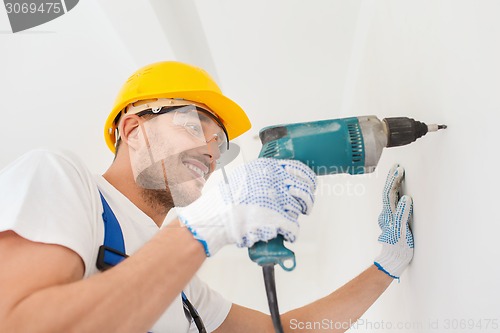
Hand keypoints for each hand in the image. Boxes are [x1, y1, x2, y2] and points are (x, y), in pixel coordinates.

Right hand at [176, 158, 316, 255]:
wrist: (215, 217)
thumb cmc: (224, 199)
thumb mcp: (243, 175)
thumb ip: (260, 173)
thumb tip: (275, 175)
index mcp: (268, 168)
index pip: (300, 169)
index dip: (308, 180)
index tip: (309, 186)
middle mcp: (276, 181)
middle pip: (305, 190)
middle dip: (307, 201)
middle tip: (304, 207)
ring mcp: (278, 200)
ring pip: (298, 210)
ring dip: (294, 216)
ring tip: (285, 220)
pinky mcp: (277, 220)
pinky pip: (294, 227)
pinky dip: (292, 233)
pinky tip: (288, 235)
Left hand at [374, 164, 413, 278]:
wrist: (393, 259)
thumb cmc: (399, 247)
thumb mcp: (402, 232)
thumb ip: (402, 215)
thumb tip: (405, 198)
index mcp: (388, 215)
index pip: (389, 194)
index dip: (394, 181)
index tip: (399, 170)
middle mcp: (386, 214)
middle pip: (387, 193)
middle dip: (392, 179)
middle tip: (397, 167)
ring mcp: (388, 217)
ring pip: (389, 197)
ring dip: (393, 185)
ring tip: (398, 174)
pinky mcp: (392, 220)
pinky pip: (392, 203)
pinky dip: (396, 193)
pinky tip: (399, 190)